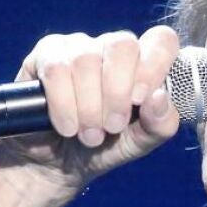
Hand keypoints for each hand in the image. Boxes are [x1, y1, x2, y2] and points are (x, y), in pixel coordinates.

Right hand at [0, 26, 183, 196]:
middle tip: (112, 126)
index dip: (154, 67)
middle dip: (118, 92)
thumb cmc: (103, 147)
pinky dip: (64, 104)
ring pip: (86, 59)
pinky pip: (56, 69)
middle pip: (123, 44)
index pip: (161, 40)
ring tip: (89, 135)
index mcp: (142, 63)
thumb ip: (160, 124)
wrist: (57, 166)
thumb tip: (159, 97)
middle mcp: (111, 49)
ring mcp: (77, 47)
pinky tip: (68, 127)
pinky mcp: (44, 55)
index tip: (139, 100)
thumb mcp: (139, 143)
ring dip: (89, 107)